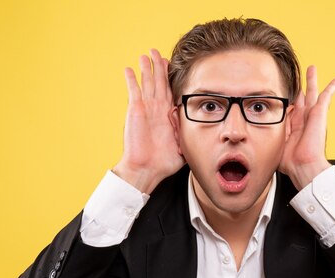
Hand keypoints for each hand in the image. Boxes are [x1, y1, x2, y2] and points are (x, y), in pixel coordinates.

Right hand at [113, 49, 184, 193]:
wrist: (147, 168)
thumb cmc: (163, 162)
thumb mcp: (183, 146)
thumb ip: (190, 137)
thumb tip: (204, 135)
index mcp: (167, 116)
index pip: (170, 92)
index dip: (171, 79)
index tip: (174, 66)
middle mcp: (156, 109)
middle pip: (159, 83)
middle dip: (160, 67)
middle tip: (159, 52)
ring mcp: (146, 109)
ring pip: (148, 83)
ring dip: (148, 68)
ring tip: (147, 54)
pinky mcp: (136, 111)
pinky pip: (134, 92)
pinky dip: (132, 80)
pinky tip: (130, 69)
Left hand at [279, 66, 334, 189]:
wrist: (303, 165)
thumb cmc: (290, 161)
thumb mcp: (276, 141)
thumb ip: (273, 131)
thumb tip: (266, 121)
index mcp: (294, 127)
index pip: (291, 110)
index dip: (288, 102)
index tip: (284, 95)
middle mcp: (304, 120)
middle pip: (303, 99)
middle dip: (302, 88)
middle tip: (301, 77)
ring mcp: (312, 116)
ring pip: (313, 93)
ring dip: (312, 81)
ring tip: (312, 69)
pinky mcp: (320, 113)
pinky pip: (326, 97)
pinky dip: (332, 88)